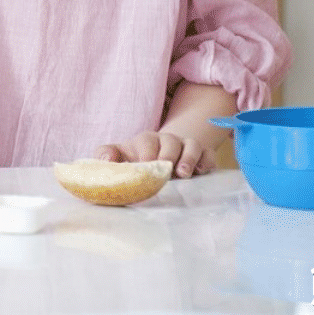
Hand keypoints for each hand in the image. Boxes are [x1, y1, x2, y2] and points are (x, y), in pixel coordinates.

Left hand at [95, 131, 215, 179]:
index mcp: (146, 140)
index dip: (147, 153)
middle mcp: (167, 141)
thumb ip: (107, 155)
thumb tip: (105, 160)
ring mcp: (186, 147)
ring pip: (192, 145)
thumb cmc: (138, 159)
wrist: (164, 156)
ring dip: (188, 158)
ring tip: (184, 173)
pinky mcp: (203, 156)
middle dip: (168, 155)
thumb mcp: (121, 155)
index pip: (147, 140)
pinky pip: (209, 155)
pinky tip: (202, 172)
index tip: (145, 166)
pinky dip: (207, 161)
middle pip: (170, 141)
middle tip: (166, 172)